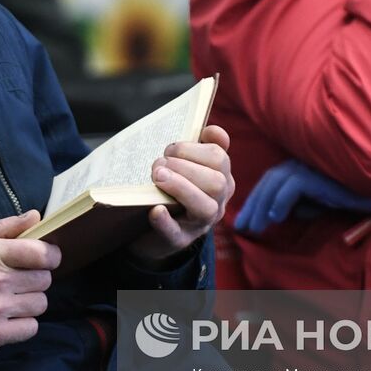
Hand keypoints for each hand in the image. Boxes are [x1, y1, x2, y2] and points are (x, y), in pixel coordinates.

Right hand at [0, 211, 58, 355]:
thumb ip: (5, 228)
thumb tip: (36, 216)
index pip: (41, 253)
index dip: (50, 256)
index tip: (46, 259)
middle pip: (44, 279)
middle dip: (36, 279)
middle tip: (19, 281)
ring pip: (40, 304)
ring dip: (30, 302)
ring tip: (10, 300)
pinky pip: (31, 328)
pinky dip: (23, 325)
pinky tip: (6, 318)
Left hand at [127, 125, 234, 265]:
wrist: (149, 229)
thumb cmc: (171, 189)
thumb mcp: (187, 166)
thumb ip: (200, 146)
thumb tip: (212, 129)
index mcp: (221, 179)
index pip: (220, 158)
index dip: (195, 148)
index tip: (172, 147)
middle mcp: (217, 202)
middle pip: (216, 182)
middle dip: (185, 167)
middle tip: (158, 164)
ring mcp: (199, 224)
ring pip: (205, 208)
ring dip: (180, 188)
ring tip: (157, 177)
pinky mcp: (178, 241)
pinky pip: (176, 233)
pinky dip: (165, 221)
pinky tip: (155, 210)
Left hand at [234, 159, 370, 235]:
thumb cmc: (360, 193)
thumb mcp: (327, 201)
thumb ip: (308, 203)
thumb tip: (290, 213)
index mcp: (305, 166)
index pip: (274, 181)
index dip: (258, 200)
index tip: (247, 221)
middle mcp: (305, 162)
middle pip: (270, 181)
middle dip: (253, 204)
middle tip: (242, 227)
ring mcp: (313, 165)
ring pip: (276, 183)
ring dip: (262, 206)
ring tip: (255, 227)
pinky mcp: (321, 173)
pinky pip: (294, 186)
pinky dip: (281, 201)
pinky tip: (275, 218)